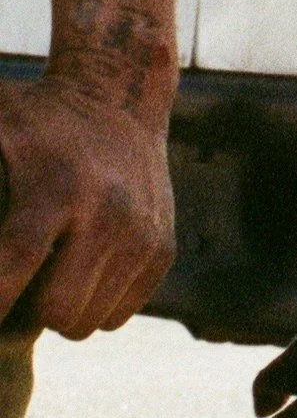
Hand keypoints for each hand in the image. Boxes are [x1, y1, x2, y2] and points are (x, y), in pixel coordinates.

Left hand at [0, 77, 174, 335]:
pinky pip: (118, 314)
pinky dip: (93, 303)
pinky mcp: (161, 249)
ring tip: (44, 272)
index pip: (9, 275)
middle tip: (13, 285)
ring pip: (87, 324)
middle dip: (25, 313)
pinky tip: (79, 265)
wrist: (120, 94)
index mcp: (54, 190)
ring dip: (58, 310)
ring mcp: (140, 234)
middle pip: (54, 315)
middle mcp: (106, 214)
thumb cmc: (30, 119)